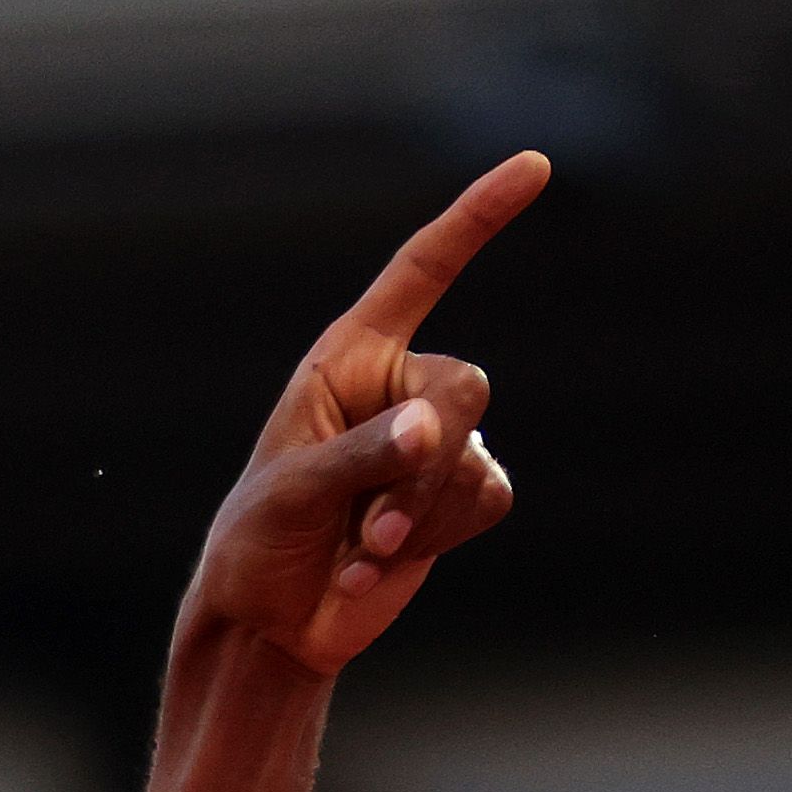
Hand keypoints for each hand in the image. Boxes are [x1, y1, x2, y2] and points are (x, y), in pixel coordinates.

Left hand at [184, 151, 547, 676]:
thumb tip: (432, 431)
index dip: (477, 218)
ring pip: (473, 456)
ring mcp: (434, 445)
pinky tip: (378, 565)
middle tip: (369, 523)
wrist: (268, 623)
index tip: (535, 167)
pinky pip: (485, 498)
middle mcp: (398, 388)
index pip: (423, 270)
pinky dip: (437, 537)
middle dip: (424, 463)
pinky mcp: (454, 498)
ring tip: (357, 550)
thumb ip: (360, 456)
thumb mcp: (289, 494)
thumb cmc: (256, 542)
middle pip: (466, 388)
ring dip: (418, 516)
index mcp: (349, 357)